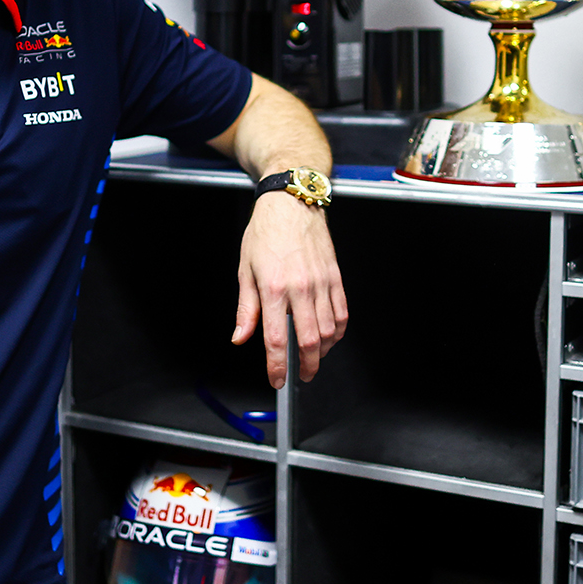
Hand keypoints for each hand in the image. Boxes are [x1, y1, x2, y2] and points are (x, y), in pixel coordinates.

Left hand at [231, 192, 347, 387]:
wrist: (291, 203)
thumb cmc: (266, 232)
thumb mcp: (245, 270)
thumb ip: (245, 309)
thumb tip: (240, 338)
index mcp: (273, 288)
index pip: (276, 339)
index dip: (277, 366)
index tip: (277, 380)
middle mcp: (300, 288)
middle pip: (309, 341)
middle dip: (307, 366)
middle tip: (302, 376)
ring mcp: (321, 283)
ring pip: (330, 330)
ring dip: (323, 351)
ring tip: (314, 358)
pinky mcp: (335, 277)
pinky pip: (342, 312)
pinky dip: (338, 331)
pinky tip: (330, 337)